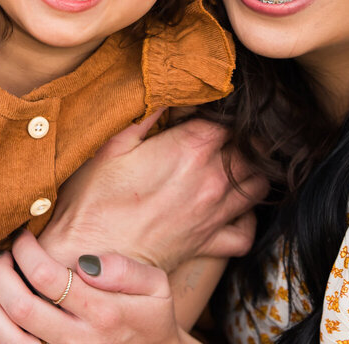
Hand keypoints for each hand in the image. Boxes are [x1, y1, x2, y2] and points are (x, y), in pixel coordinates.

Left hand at [0, 231, 190, 343]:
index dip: (24, 251)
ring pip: (10, 339)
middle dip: (0, 274)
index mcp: (103, 312)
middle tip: (0, 258)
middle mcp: (80, 341)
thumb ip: (124, 269)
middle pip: (20, 306)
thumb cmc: (152, 321)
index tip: (21, 238)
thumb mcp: (156, 288)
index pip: (46, 276)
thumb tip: (83, 261)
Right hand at [38, 113, 265, 271]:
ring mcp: (214, 214)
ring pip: (258, 185)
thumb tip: (164, 93)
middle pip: (252, 149)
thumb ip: (145, 115)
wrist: (90, 255)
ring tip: (233, 166)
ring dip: (251, 172)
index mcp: (190, 149)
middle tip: (221, 137)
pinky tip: (234, 209)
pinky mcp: (209, 243)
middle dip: (242, 139)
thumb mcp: (112, 145)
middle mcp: (211, 179)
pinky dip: (246, 219)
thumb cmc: (94, 200)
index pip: (227, 120)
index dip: (218, 114)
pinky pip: (246, 232)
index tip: (202, 116)